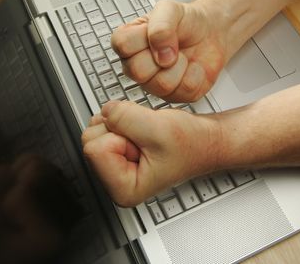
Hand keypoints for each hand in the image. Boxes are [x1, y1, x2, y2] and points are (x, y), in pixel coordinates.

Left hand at [82, 101, 222, 206]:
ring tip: (147, 134)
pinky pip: (106, 123)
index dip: (120, 136)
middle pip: (91, 138)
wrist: (208, 140)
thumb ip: (124, 117)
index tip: (145, 143)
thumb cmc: (192, 145)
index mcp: (123, 189)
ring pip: (98, 128)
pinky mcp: (118, 149)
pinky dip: (124, 118)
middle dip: (119, 128)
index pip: (94, 150)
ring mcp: (115, 164)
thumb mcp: (157, 129)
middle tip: (147, 137)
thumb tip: (105, 110)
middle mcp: (115, 180)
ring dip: (123, 121)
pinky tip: (144, 130)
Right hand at [112, 0, 231, 101]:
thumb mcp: (170, 9)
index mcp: (129, 43)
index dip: (142, 38)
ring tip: (182, 55)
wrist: (211, 31)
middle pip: (137, 71)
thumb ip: (160, 25)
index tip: (152, 31)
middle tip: (171, 46)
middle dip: (162, 55)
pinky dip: (196, 74)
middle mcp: (137, 67)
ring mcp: (155, 84)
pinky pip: (185, 90)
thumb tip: (160, 52)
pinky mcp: (176, 95)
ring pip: (162, 84)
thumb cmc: (186, 21)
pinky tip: (193, 66)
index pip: (122, 45)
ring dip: (180, 65)